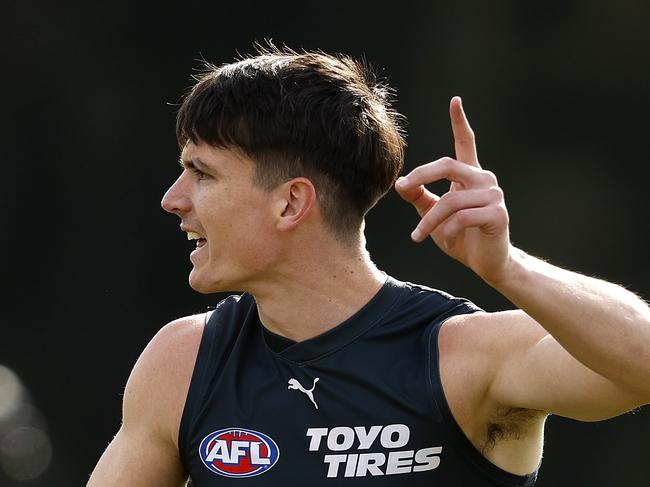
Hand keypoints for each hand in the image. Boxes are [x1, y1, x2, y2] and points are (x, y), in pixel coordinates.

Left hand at [395, 97, 511, 283]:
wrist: (487, 263)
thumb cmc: (461, 236)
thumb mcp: (433, 214)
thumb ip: (419, 196)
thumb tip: (399, 183)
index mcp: (470, 175)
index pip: (466, 143)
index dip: (459, 122)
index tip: (455, 100)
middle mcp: (484, 179)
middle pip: (447, 165)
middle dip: (421, 175)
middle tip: (402, 186)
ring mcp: (494, 195)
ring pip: (450, 200)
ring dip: (429, 221)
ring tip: (417, 236)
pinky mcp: (498, 214)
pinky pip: (462, 217)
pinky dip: (448, 231)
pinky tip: (447, 241)